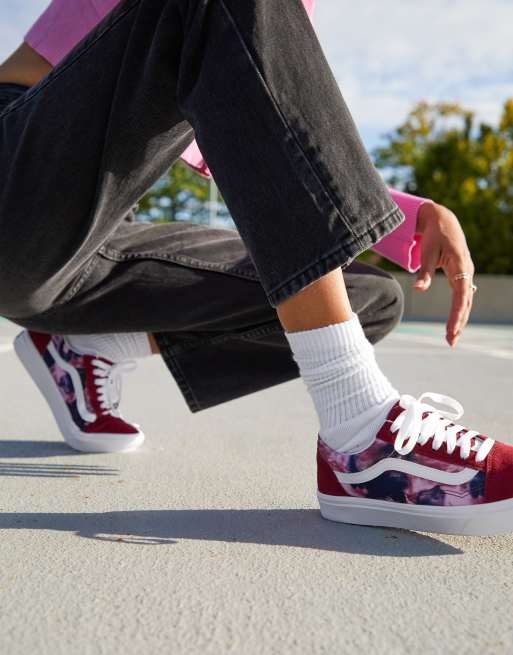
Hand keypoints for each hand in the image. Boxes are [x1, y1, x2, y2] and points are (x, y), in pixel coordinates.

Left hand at [414, 202, 474, 347]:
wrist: (442, 221)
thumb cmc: (433, 236)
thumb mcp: (426, 253)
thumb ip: (423, 273)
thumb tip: (417, 290)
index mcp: (460, 266)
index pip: (460, 295)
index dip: (456, 314)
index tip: (451, 330)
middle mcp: (467, 271)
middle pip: (465, 302)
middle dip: (458, 322)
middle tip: (450, 342)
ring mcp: (466, 273)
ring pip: (465, 300)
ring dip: (459, 318)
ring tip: (451, 337)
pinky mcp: (462, 274)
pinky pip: (462, 295)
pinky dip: (459, 309)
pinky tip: (457, 322)